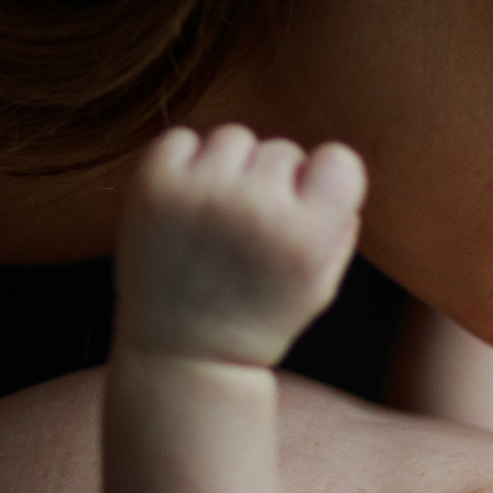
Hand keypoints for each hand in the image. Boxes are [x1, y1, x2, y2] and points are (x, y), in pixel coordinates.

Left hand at [115, 126, 366, 366]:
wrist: (183, 355)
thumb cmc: (261, 316)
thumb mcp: (322, 283)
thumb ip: (338, 222)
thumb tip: (329, 165)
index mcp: (307, 236)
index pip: (339, 160)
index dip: (322, 182)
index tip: (304, 208)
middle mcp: (257, 209)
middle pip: (282, 149)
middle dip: (272, 182)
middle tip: (249, 228)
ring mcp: (200, 194)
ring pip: (234, 137)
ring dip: (230, 167)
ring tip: (216, 215)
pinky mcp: (152, 188)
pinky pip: (181, 138)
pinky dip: (184, 162)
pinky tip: (185, 203)